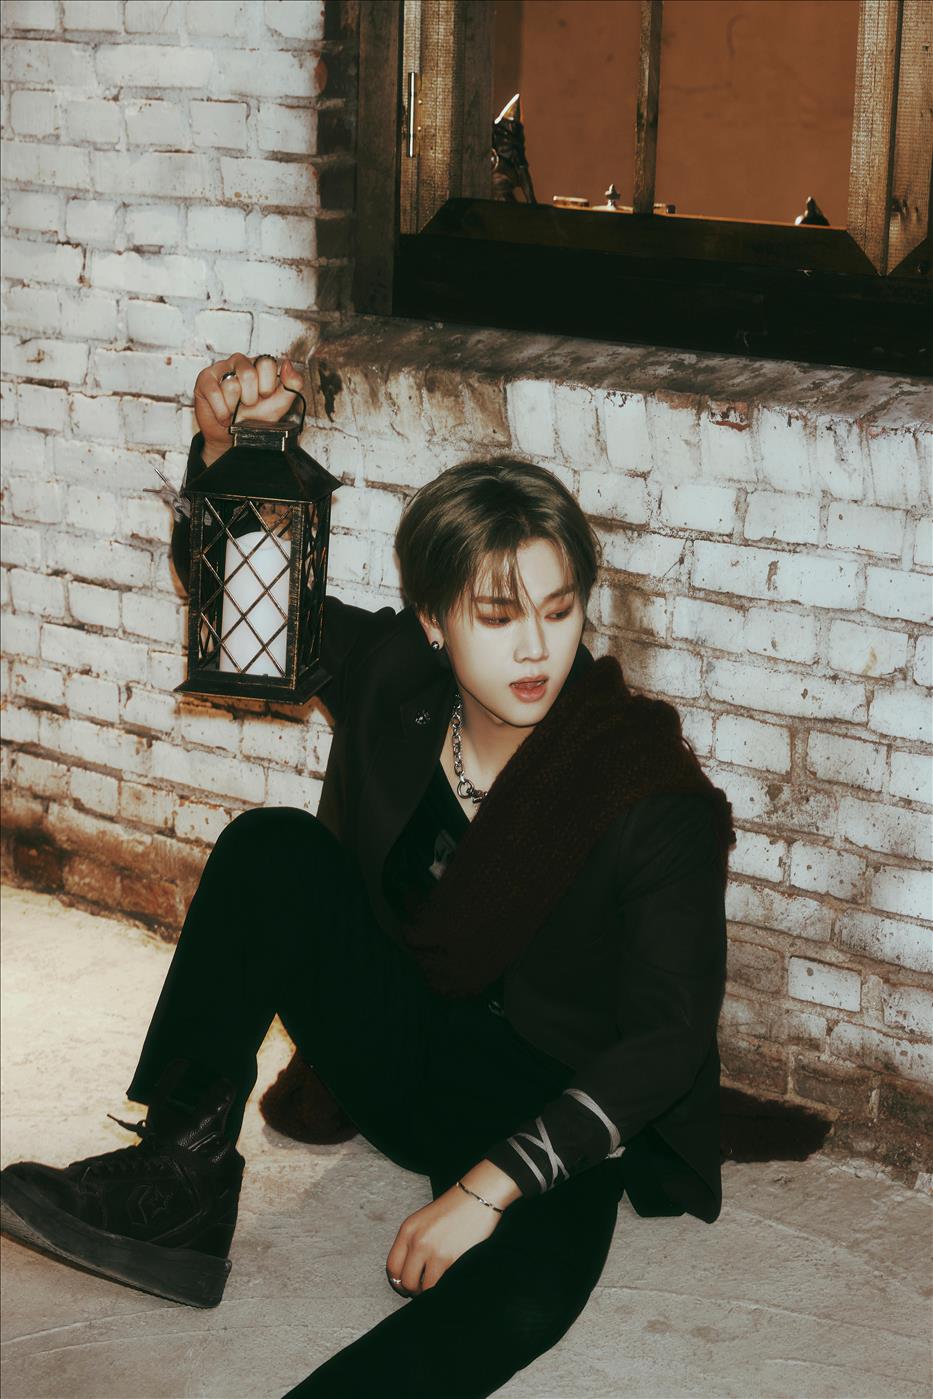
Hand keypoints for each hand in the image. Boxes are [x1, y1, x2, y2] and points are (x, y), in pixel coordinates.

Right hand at [193, 353, 305, 465]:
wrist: (232, 438)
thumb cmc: (255, 419)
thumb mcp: (280, 405)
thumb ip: (292, 385)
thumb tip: (287, 364)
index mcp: (259, 365)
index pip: (268, 363)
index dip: (267, 387)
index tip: (264, 397)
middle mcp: (240, 362)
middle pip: (248, 374)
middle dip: (250, 399)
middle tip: (247, 406)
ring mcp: (221, 368)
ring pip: (231, 385)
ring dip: (234, 407)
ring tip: (234, 410)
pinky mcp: (205, 378)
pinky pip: (215, 393)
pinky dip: (221, 412)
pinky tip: (224, 415)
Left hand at [385, 1181, 503, 1297]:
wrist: (477, 1196)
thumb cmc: (455, 1207)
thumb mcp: (424, 1220)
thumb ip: (413, 1242)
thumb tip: (410, 1270)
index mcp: (408, 1229)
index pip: (392, 1266)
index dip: (397, 1281)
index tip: (405, 1285)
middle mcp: (417, 1241)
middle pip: (405, 1281)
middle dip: (413, 1290)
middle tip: (422, 1289)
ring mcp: (433, 1251)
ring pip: (422, 1288)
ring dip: (428, 1292)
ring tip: (435, 1286)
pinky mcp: (450, 1259)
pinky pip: (439, 1285)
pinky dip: (441, 1288)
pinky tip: (446, 1281)